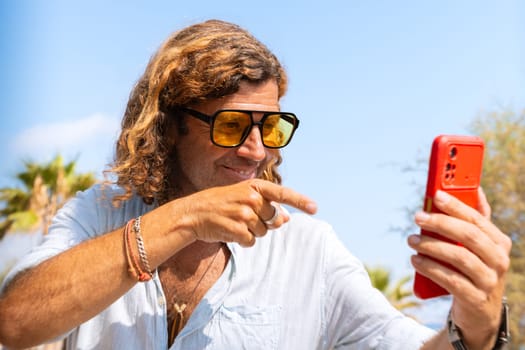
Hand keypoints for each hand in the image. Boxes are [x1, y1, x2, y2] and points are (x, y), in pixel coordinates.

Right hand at [171, 179, 316, 246]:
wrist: (192, 213)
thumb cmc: (220, 204)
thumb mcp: (243, 198)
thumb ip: (266, 207)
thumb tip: (286, 218)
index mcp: (254, 186)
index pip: (282, 193)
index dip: (300, 201)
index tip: (314, 208)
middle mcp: (251, 197)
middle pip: (273, 219)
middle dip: (263, 223)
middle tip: (243, 217)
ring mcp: (244, 213)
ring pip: (263, 232)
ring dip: (251, 232)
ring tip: (234, 222)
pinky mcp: (237, 229)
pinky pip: (251, 241)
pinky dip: (243, 240)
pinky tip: (229, 231)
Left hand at [408, 188, 510, 347]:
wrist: (479, 312)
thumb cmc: (474, 269)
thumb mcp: (478, 246)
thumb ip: (476, 219)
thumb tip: (476, 188)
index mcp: (500, 242)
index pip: (477, 219)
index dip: (456, 206)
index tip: (436, 195)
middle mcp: (499, 261)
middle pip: (468, 236)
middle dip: (440, 223)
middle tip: (418, 217)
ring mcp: (489, 281)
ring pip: (459, 258)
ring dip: (431, 246)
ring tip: (411, 240)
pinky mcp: (475, 299)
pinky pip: (450, 280)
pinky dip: (430, 268)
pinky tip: (415, 260)